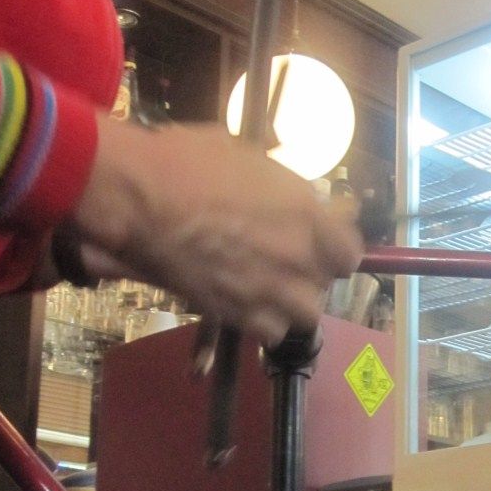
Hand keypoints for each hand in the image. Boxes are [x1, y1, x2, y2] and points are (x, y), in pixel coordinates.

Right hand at [63, 117, 362, 345]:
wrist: (140, 197)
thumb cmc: (186, 162)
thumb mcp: (247, 158)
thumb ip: (282, 188)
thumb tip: (295, 195)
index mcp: (309, 214)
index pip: (350, 251)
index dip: (334, 249)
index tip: (319, 244)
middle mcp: (300, 257)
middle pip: (326, 283)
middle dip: (309, 274)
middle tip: (283, 263)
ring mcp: (273, 290)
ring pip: (304, 313)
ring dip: (291, 303)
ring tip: (267, 289)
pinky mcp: (242, 316)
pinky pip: (270, 332)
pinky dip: (261, 323)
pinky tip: (244, 305)